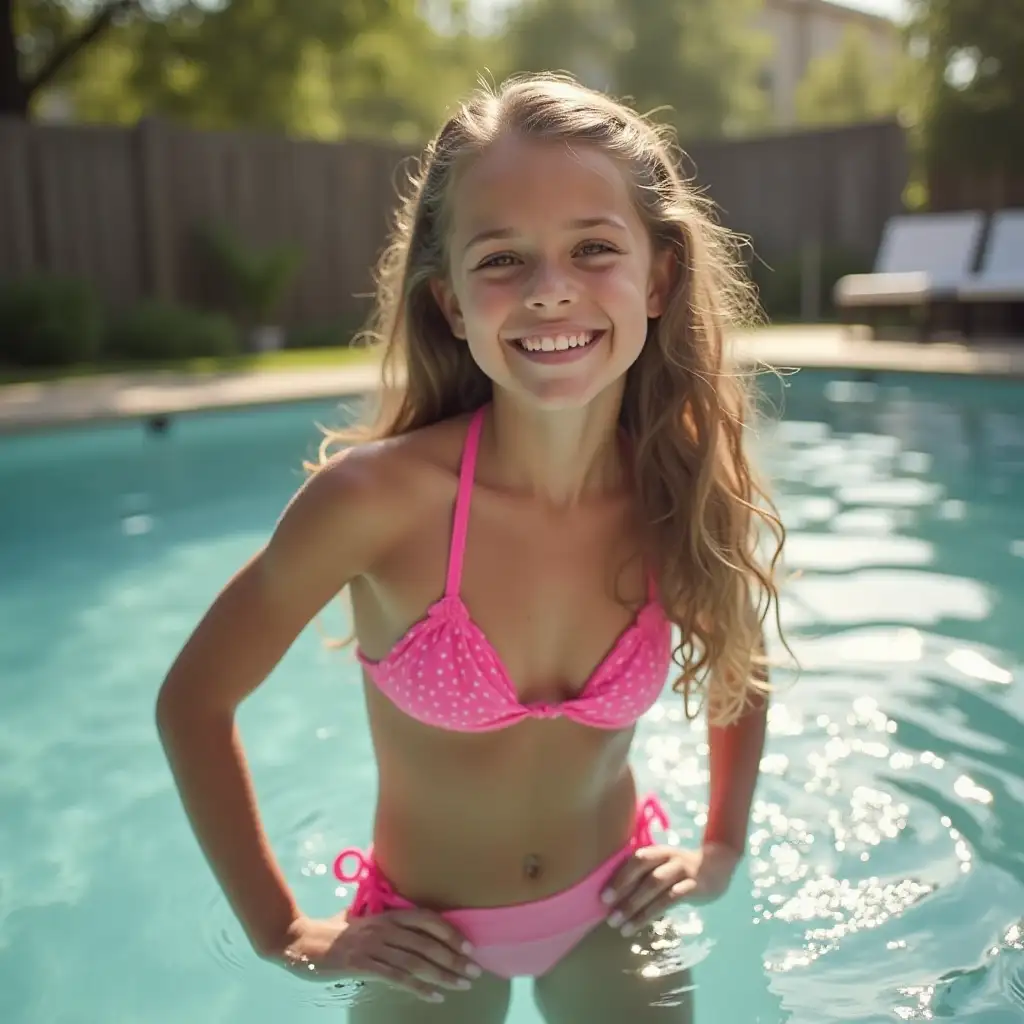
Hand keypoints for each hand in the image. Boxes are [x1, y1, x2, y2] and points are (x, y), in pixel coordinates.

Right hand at [273, 910, 481, 1003]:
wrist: (301, 941)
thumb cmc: (335, 931)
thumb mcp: (363, 920)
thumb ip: (386, 923)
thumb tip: (409, 927)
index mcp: (387, 914)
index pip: (426, 919)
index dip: (450, 932)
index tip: (469, 947)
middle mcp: (384, 927)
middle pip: (427, 943)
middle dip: (453, 958)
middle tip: (474, 972)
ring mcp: (374, 946)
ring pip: (416, 961)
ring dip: (443, 974)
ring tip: (462, 985)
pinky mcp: (362, 965)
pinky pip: (397, 977)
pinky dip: (419, 987)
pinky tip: (435, 996)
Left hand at [600, 841, 739, 936]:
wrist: (719, 864)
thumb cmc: (682, 868)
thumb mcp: (664, 864)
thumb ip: (645, 875)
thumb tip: (615, 897)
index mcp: (658, 851)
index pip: (636, 860)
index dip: (620, 877)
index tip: (603, 897)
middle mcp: (669, 858)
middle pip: (644, 874)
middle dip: (625, 895)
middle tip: (609, 915)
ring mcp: (683, 871)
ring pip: (656, 888)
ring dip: (637, 909)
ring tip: (622, 927)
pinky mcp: (695, 887)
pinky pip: (672, 899)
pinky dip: (654, 912)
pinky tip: (642, 924)